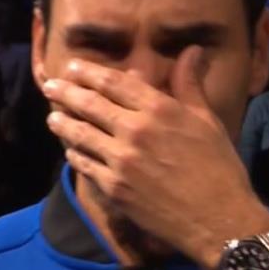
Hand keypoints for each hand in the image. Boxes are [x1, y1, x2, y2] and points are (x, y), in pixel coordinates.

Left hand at [42, 46, 268, 269]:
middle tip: (50, 86)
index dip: (90, 72)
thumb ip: (190, 85)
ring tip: (52, 117)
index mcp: (159, 109)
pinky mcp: (114, 188)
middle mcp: (134, 130)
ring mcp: (120, 161)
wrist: (216, 219)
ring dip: (63, 123)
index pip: (115, 83)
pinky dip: (75, 156)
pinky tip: (70, 152)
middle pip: (91, 105)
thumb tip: (191, 50)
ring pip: (81, 135)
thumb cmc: (218, 166)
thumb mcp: (207, 120)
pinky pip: (86, 166)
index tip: (73, 66)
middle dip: (67, 93)